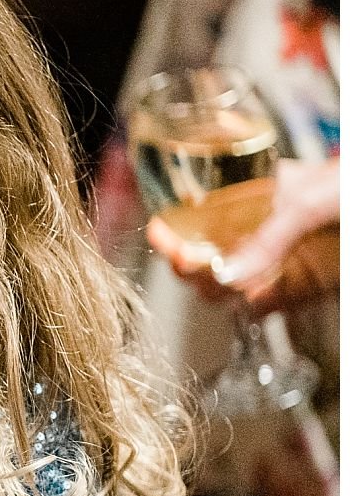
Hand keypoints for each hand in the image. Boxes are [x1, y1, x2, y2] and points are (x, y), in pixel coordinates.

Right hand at [147, 158, 339, 314]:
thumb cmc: (348, 187)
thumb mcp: (309, 202)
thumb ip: (270, 236)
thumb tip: (230, 272)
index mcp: (251, 198)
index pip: (196, 215)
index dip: (174, 228)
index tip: (164, 238)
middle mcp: (258, 232)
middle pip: (203, 257)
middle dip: (192, 266)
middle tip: (195, 266)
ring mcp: (276, 262)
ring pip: (225, 286)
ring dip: (218, 290)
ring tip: (225, 285)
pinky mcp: (297, 290)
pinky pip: (262, 306)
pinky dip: (254, 308)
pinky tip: (256, 301)